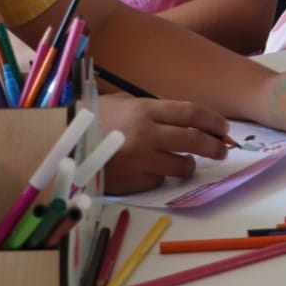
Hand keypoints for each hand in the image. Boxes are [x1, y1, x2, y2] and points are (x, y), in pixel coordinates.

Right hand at [94, 94, 230, 192]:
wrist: (62, 145)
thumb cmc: (91, 121)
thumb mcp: (122, 104)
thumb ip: (151, 110)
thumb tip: (182, 119)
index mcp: (145, 110)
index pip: (191, 113)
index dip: (212, 120)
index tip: (223, 127)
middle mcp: (146, 134)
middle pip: (193, 140)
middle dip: (214, 146)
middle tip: (222, 151)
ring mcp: (140, 160)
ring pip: (181, 166)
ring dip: (189, 165)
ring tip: (187, 164)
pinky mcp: (133, 182)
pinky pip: (158, 181)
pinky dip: (160, 177)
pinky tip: (150, 171)